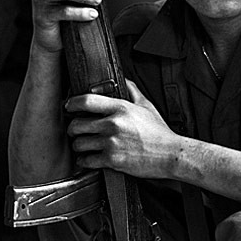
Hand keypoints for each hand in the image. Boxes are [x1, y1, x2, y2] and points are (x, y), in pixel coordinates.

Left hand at [65, 80, 179, 176]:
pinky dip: (85, 161)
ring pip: (79, 144)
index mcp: (120, 108)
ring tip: (83, 146)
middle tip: (75, 131)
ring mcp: (111, 143)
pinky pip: (87, 160)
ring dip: (78, 146)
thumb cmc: (160, 133)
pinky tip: (89, 158)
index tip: (69, 107)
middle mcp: (113, 124)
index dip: (72, 103)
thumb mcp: (147, 106)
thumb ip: (132, 91)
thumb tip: (123, 80)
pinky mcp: (112, 160)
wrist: (171, 155)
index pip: (85, 101)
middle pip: (76, 125)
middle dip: (72, 129)